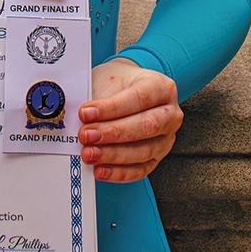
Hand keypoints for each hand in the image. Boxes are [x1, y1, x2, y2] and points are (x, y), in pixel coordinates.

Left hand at [78, 57, 182, 182]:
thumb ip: (99, 97)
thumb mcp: (109, 79)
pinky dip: (118, 172)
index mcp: (161, 87)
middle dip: (113, 133)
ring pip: (144, 151)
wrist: (125, 89)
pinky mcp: (157, 158)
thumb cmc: (119, 83)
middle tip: (86, 135)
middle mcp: (170, 114)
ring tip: (89, 153)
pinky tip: (100, 170)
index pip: (139, 98)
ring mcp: (166, 138)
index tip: (86, 113)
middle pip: (146, 126)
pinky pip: (140, 170)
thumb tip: (80, 118)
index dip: (111, 108)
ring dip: (112, 155)